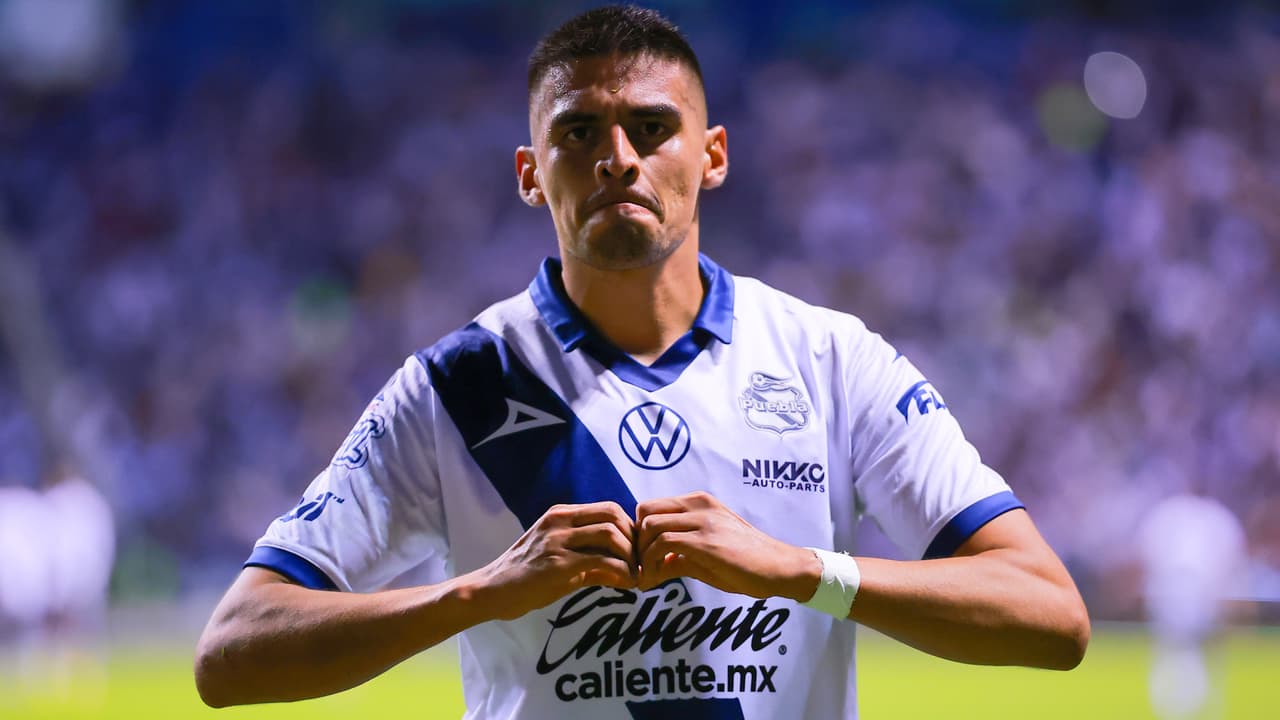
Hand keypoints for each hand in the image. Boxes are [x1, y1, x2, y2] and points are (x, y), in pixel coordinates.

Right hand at [478, 501, 636, 620]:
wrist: (490, 591)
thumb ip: (588, 558)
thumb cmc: (523, 577)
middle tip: (638, 563)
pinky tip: (626, 585)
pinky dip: (622, 573)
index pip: (608, 508)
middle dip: (633, 540)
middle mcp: (559, 521)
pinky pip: (602, 561)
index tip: (634, 552)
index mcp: (560, 515)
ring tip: (634, 576)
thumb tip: (623, 568)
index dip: (629, 528)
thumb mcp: (556, 558)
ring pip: (611, 535)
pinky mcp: (557, 565)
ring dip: (631, 557)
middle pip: (614, 515)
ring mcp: (557, 541)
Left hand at [634, 491, 819, 600]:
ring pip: (650, 526)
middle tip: (642, 568)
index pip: (651, 506)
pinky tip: (655, 582)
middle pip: (644, 511)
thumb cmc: (747, 563)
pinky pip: (664, 544)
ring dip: (642, 556)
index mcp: (699, 503)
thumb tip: (655, 566)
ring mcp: (704, 521)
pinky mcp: (707, 542)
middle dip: (636, 542)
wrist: (781, 568)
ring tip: (649, 578)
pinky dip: (652, 564)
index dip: (640, 533)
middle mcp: (699, 505)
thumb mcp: (708, 553)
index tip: (643, 558)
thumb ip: (681, 554)